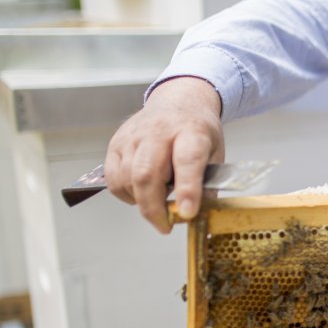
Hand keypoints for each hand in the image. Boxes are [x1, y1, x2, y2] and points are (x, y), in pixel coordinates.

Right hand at [105, 77, 223, 232]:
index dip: (187, 189)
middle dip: (154, 208)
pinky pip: (112, 178)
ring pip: (126, 178)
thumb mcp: (215, 153)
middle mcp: (159, 132)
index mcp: (191, 132)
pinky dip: (125, 194)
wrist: (179, 101)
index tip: (187, 213)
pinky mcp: (116, 143)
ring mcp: (133, 136)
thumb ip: (208, 184)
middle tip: (165, 226)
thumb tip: (198, 215)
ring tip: (158, 204)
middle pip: (147, 173)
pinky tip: (141, 193)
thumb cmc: (197, 131)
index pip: (188, 161)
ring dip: (141, 201)